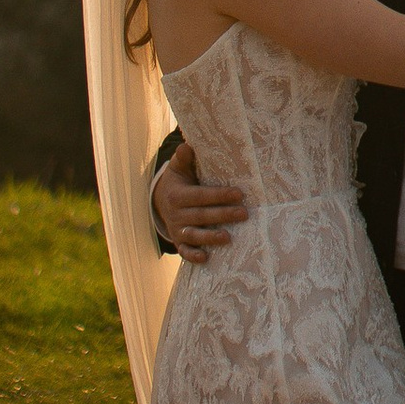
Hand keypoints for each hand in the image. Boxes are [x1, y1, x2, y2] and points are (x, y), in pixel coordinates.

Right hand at [154, 139, 249, 264]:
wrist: (160, 201)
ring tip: (228, 238)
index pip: (201, 196)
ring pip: (194, 235)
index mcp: (178, 195)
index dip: (219, 195)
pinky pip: (184, 251)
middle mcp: (177, 214)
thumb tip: (187, 145)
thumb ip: (183, 158)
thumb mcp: (178, 169)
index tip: (239, 193)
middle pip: (201, 216)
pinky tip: (206, 258)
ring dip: (210, 238)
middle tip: (244, 214)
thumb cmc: (178, 181)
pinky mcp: (179, 242)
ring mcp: (177, 230)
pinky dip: (193, 256)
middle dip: (223, 215)